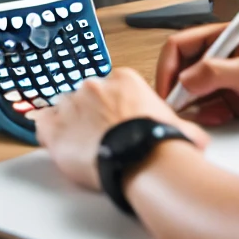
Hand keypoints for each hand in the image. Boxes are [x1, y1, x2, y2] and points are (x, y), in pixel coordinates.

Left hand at [29, 67, 208, 190]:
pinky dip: (47, 133)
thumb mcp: (180, 127)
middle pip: (86, 97)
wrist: (141, 159)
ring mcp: (72, 105)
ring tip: (84, 148)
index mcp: (124, 79)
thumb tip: (196, 139)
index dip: (112, 108)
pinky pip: (41, 124)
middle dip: (92, 115)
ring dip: (72, 126)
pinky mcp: (55, 128)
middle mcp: (95, 86)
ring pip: (64, 110)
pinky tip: (57, 145)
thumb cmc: (160, 143)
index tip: (117, 123)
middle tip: (103, 139)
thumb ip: (180, 125)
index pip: (110, 88)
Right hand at [155, 23, 238, 127]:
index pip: (179, 46)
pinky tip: (219, 118)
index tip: (166, 90)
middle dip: (177, 90)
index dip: (167, 67)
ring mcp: (224, 79)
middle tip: (177, 110)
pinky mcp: (230, 99)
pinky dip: (206, 116)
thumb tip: (185, 81)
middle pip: (181, 70)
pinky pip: (206, 108)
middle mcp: (218, 57)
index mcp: (221, 38)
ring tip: (203, 116)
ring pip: (191, 92)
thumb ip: (216, 73)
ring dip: (192, 106)